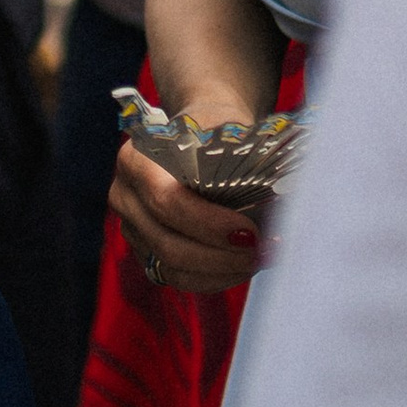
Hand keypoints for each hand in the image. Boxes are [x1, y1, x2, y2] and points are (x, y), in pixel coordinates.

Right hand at [108, 139, 261, 296]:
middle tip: (266, 251)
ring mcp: (132, 229)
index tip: (251, 232)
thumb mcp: (222, 127)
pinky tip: (243, 266)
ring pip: (173, 269)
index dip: (208, 224)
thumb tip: (280, 187)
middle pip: (168, 244)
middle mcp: (125, 197)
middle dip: (221, 256)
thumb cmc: (212, 130)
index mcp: (135, 160)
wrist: (196, 136)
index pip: (165, 201)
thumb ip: (240, 154)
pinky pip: (179, 279)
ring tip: (261, 258)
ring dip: (223, 271)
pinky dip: (215, 278)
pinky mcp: (146, 252)